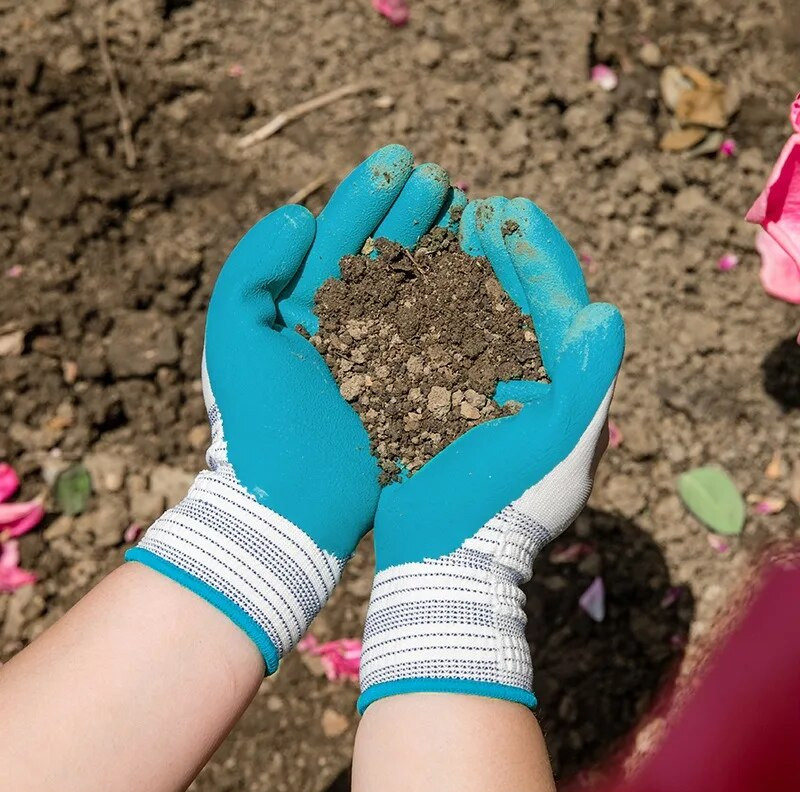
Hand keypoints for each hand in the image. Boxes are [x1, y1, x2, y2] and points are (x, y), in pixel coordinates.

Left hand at [128, 145, 465, 670]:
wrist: (288, 504)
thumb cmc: (255, 421)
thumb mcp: (236, 336)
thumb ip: (251, 267)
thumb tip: (296, 216)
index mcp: (298, 306)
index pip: (337, 236)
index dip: (367, 196)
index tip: (399, 160)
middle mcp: (341, 324)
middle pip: (382, 254)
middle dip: (411, 212)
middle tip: (441, 174)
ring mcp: (379, 354)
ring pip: (416, 289)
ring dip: (439, 248)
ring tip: (469, 208)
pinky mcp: (410, 387)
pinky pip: (439, 336)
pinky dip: (459, 303)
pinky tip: (483, 272)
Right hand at [359, 196, 624, 710]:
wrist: (444, 559)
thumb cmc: (506, 503)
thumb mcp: (558, 445)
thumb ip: (587, 379)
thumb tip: (605, 310)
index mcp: (562, 386)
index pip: (560, 304)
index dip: (538, 254)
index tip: (509, 210)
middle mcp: (526, 381)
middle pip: (517, 300)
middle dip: (501, 251)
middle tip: (478, 207)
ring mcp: (479, 389)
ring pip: (474, 314)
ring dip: (463, 269)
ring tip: (444, 227)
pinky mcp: (437, 400)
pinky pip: (434, 340)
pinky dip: (425, 305)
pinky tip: (406, 274)